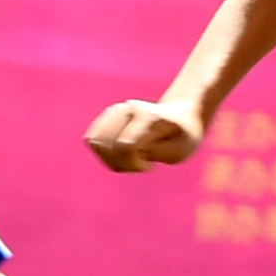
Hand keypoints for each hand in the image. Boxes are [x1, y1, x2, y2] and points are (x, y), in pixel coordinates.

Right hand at [83, 98, 205, 170]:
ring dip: (112, 159)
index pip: (125, 146)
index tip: (150, 166)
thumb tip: (126, 147)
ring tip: (132, 157)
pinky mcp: (106, 116)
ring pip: (95, 142)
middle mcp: (128, 108)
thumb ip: (155, 152)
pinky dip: (105, 154)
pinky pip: (92, 140)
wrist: (181, 116)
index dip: (134, 164)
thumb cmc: (182, 137)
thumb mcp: (179, 151)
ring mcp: (115, 110)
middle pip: (107, 146)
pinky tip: (122, 153)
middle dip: (122, 164)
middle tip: (142, 162)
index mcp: (148, 116)